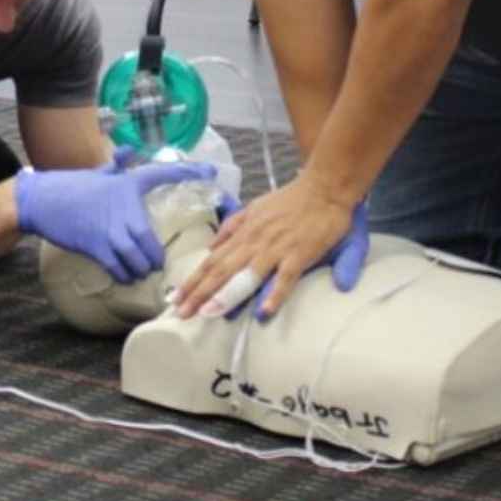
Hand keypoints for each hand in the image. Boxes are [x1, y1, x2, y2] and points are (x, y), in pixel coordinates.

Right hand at [14, 159, 215, 283]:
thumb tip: (127, 150)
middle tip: (156, 262)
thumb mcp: (98, 173)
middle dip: (156, 257)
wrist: (42, 201)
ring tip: (141, 271)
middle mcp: (123, 207)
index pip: (164, 173)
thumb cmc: (73, 187)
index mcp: (128, 183)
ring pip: (137, 259)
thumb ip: (117, 165)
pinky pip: (118, 268)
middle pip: (151, 240)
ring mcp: (109, 230)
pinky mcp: (95, 247)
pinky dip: (124, 275)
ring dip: (141, 269)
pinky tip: (124, 276)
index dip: (189, 173)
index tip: (210, 173)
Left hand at [169, 175, 370, 320]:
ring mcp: (276, 249)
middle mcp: (255, 242)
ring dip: (226, 295)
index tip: (175, 299)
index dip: (193, 280)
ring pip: (246, 276)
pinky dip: (274, 295)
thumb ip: (233, 226)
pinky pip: (285, 278)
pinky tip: (263, 312)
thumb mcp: (254, 207)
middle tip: (181, 314)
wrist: (325, 187)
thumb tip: (212, 246)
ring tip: (208, 314)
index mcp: (244, 233)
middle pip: (221, 270)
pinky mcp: (300, 254)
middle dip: (199, 293)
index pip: (212, 261)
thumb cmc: (291, 200)